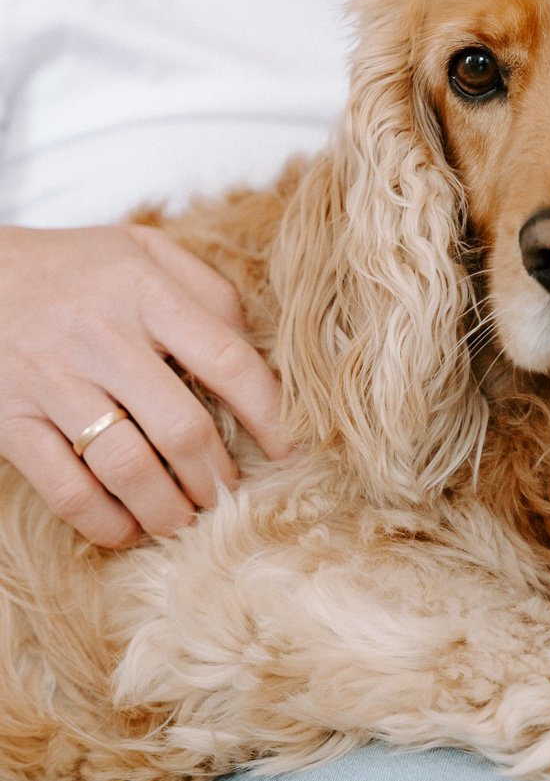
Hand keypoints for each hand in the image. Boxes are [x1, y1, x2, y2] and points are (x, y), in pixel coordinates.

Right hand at [0, 224, 290, 548]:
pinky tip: (127, 529)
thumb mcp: (144, 251)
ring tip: (185, 520)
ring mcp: (53, 381)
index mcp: (145, 291)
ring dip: (168, 509)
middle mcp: (102, 337)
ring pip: (128, 468)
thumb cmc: (74, 266)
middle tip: (228, 496)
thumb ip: (207, 291)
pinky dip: (104, 522)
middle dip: (217, 479)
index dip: (270, 414)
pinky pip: (65, 488)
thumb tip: (256, 350)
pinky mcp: (10, 419)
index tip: (290, 450)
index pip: (227, 360)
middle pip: (182, 428)